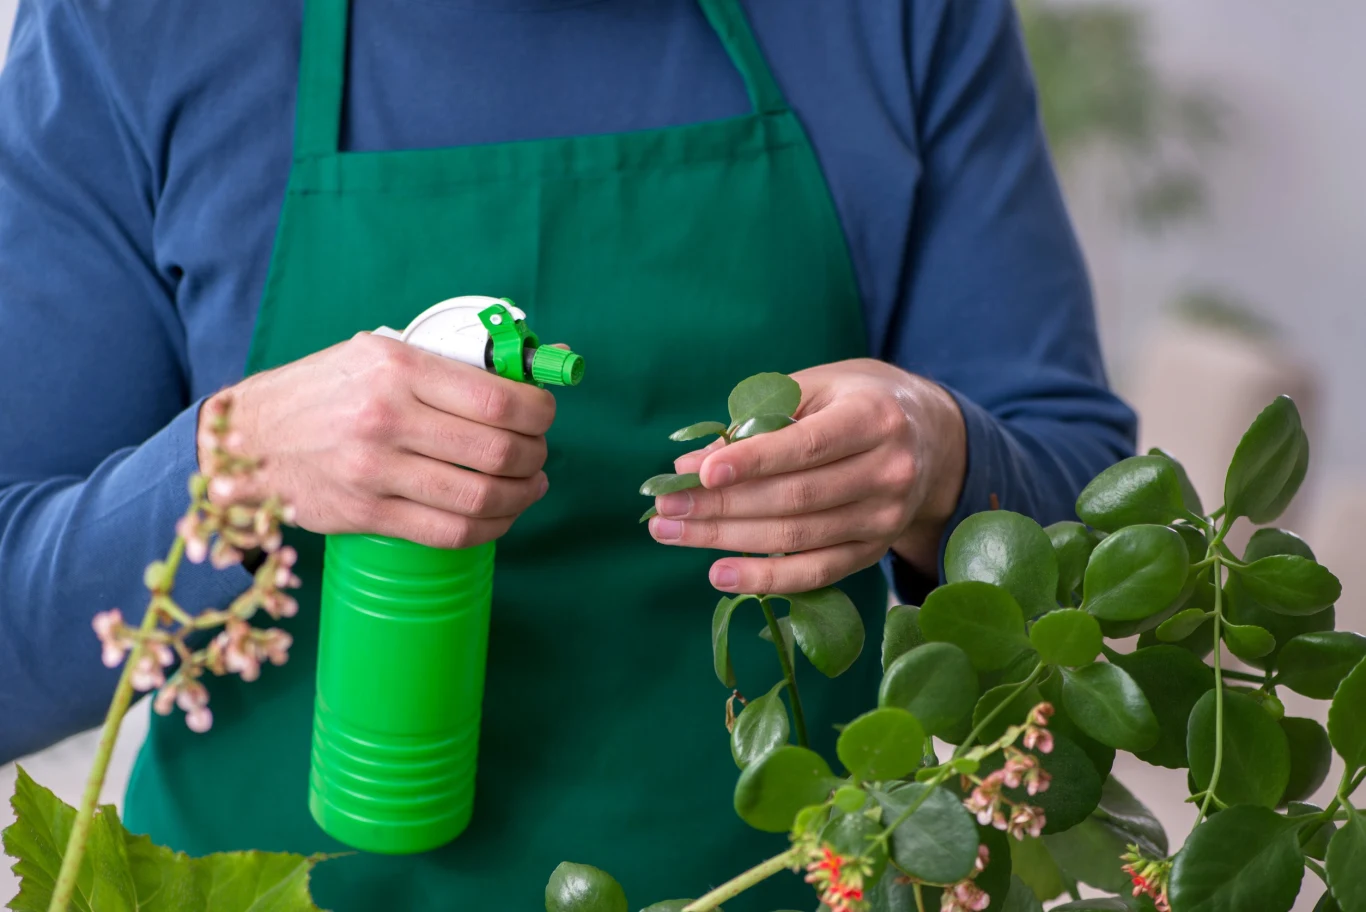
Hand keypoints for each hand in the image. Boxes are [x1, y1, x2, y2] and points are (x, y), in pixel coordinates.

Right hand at [202, 332, 556, 548]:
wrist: (247, 439)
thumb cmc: (322, 391)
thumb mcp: (376, 354)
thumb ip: (443, 365)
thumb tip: (525, 372)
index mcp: (399, 369)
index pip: (499, 399)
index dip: (539, 413)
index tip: (544, 416)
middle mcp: (388, 418)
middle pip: (498, 452)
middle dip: (536, 457)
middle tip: (539, 455)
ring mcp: (376, 472)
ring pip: (480, 498)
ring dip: (522, 497)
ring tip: (530, 486)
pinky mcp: (368, 514)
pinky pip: (450, 531)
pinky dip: (490, 528)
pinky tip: (499, 515)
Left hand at [648, 359, 965, 593]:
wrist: (932, 438)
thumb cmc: (856, 401)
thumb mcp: (816, 388)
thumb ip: (759, 420)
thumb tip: (693, 463)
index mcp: (873, 418)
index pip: (806, 446)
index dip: (751, 462)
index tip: (698, 472)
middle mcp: (888, 471)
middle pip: (794, 497)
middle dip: (721, 505)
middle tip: (664, 506)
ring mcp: (885, 518)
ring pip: (798, 536)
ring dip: (727, 539)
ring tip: (673, 532)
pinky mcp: (875, 550)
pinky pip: (816, 573)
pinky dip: (766, 578)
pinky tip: (719, 573)